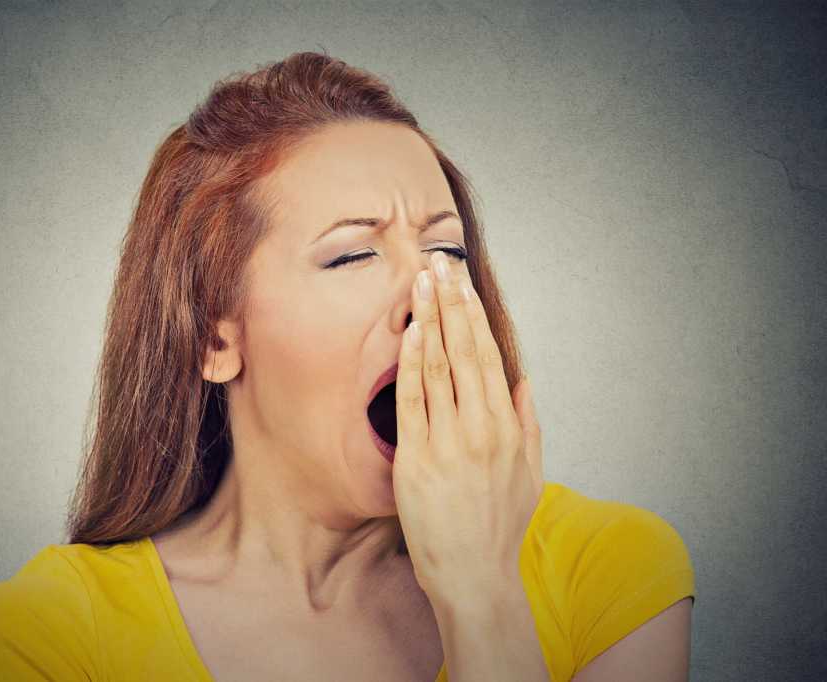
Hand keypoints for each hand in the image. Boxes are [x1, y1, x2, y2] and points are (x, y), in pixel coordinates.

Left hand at [392, 250, 543, 602]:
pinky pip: (413, 400)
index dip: (473, 316)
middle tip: (439, 263)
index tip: (462, 284)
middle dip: (451, 303)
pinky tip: (411, 332)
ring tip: (420, 283)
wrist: (475, 576)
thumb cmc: (500, 528)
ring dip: (430, 320)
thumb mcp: (530, 475)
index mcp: (508, 428)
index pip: (488, 357)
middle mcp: (481, 428)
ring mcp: (448, 442)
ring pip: (438, 366)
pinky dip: (412, 362)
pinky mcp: (417, 459)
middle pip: (464, 351)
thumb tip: (522, 383)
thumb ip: (527, 425)